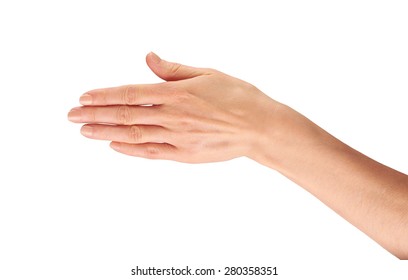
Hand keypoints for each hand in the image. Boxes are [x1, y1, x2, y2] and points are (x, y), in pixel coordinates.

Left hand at [68, 52, 278, 162]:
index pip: (131, 93)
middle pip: (126, 115)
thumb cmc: (238, 98)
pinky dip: (131, 150)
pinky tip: (114, 146)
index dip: (104, 96)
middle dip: (95, 115)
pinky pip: (152, 153)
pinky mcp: (185, 155)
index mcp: (178, 93)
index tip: (84, 97)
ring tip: (84, 131)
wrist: (260, 127)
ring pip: (134, 135)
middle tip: (72, 115)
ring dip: (106, 133)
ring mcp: (178, 138)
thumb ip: (174, 69)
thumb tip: (149, 59)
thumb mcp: (208, 73)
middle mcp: (173, 116)